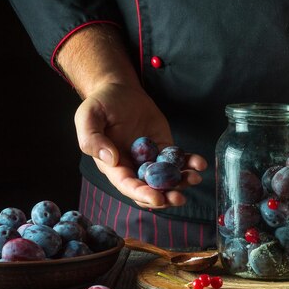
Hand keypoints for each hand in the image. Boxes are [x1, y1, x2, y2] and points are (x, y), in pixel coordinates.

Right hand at [74, 82, 206, 208]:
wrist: (119, 89)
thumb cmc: (101, 103)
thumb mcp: (88, 117)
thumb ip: (91, 139)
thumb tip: (110, 160)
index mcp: (113, 165)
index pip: (127, 185)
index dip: (142, 194)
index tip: (157, 198)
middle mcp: (133, 166)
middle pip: (150, 189)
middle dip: (165, 196)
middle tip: (179, 198)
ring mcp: (151, 158)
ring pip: (168, 178)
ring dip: (182, 182)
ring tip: (194, 178)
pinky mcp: (165, 147)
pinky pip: (179, 160)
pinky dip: (190, 163)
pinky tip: (200, 163)